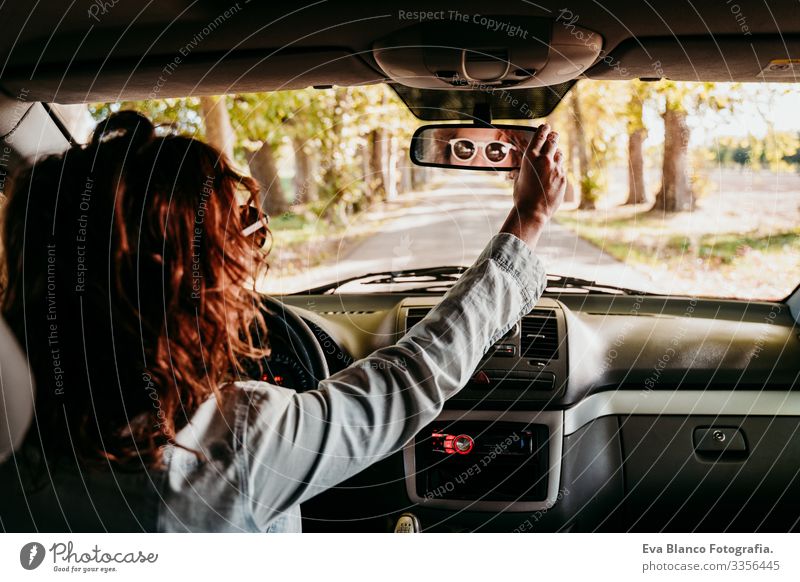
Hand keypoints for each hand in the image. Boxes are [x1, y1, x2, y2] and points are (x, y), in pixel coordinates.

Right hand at [499, 123, 566, 248]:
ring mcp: (556, 168)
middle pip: (553, 140)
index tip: (546, 127)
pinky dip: (558, 169)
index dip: (544, 129)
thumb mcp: (519, 176)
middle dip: (553, 136)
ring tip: (552, 157)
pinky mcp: (563, 177)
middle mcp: (544, 159)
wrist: (532, 211)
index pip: (540, 135)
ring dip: (556, 153)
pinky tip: (552, 176)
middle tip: (553, 135)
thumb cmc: (522, 196)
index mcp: (530, 156)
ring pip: (559, 154)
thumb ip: (527, 166)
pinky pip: (562, 168)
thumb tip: (530, 162)